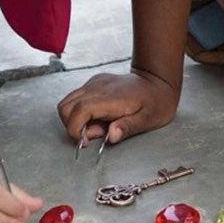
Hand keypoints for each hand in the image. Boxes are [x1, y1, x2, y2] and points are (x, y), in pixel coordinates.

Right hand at [57, 69, 178, 145]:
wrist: (158, 80)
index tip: (85, 142)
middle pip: (66, 106)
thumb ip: (128, 127)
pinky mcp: (95, 82)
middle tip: (95, 134)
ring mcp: (95, 83)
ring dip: (75, 119)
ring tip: (98, 126)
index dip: (75, 129)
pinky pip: (77, 98)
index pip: (79, 110)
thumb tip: (111, 136)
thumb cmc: (155, 102)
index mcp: (111, 97)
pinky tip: (100, 117)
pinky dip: (81, 112)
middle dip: (73, 126)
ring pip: (68, 101)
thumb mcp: (148, 120)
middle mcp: (98, 87)